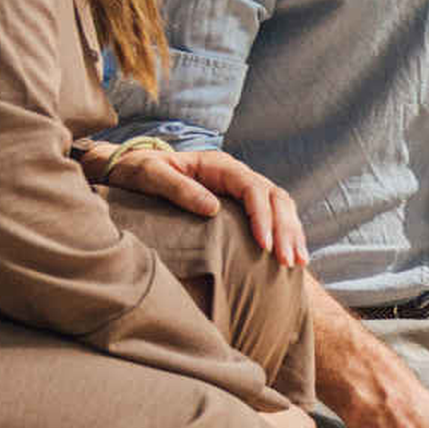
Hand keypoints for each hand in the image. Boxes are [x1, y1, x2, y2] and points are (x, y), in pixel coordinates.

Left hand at [79, 140, 309, 269]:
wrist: (130, 170)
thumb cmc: (138, 171)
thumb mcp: (151, 176)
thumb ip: (179, 189)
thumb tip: (213, 209)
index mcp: (219, 165)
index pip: (253, 188)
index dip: (262, 216)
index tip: (264, 245)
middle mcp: (236, 175)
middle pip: (274, 197)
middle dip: (286, 229)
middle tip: (288, 261)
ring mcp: (240, 190)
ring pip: (279, 207)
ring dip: (292, 233)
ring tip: (298, 262)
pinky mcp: (239, 206)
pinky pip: (271, 217)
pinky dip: (285, 234)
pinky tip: (291, 254)